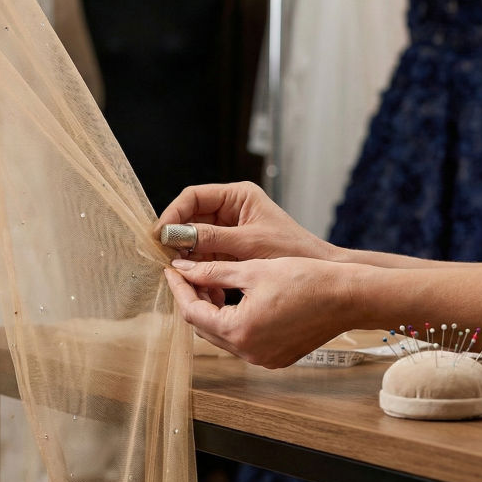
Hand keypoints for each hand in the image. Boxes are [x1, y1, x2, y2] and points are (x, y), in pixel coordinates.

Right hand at [156, 182, 342, 262]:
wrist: (321, 271)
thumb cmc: (292, 250)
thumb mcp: (249, 244)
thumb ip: (211, 238)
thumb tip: (175, 237)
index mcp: (237, 197)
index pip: (193, 197)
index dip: (173, 213)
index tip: (160, 234)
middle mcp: (231, 211)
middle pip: (191, 219)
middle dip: (178, 239)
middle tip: (165, 257)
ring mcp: (230, 232)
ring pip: (196, 241)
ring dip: (188, 258)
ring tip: (180, 274)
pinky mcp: (232, 252)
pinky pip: (207, 258)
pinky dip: (200, 271)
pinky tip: (197, 284)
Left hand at [163, 257, 357, 368]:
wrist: (348, 297)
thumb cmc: (306, 279)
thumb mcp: (252, 269)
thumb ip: (212, 271)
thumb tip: (183, 269)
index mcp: (240, 331)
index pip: (192, 312)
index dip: (179, 289)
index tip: (173, 270)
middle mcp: (249, 352)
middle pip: (205, 328)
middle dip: (195, 300)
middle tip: (190, 273)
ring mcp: (263, 359)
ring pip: (223, 336)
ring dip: (213, 311)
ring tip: (213, 282)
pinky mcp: (277, 358)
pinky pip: (244, 341)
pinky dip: (233, 322)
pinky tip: (236, 299)